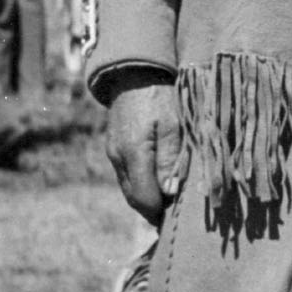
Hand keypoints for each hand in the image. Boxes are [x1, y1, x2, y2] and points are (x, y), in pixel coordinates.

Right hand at [105, 79, 184, 222]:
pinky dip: (140, 185)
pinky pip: (126, 176)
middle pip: (134, 198)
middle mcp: (118, 158)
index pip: (144, 198)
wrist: (133, 74)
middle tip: (174, 217)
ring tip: (168, 204)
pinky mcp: (114, 148)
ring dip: (146, 199)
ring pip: (128, 189)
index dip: (160, 212)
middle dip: (153, 211)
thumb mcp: (173, 125)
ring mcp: (113, 154)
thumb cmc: (160, 96)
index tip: (177, 218)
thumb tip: (169, 192)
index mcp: (134, 153)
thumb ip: (171, 159)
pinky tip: (156, 184)